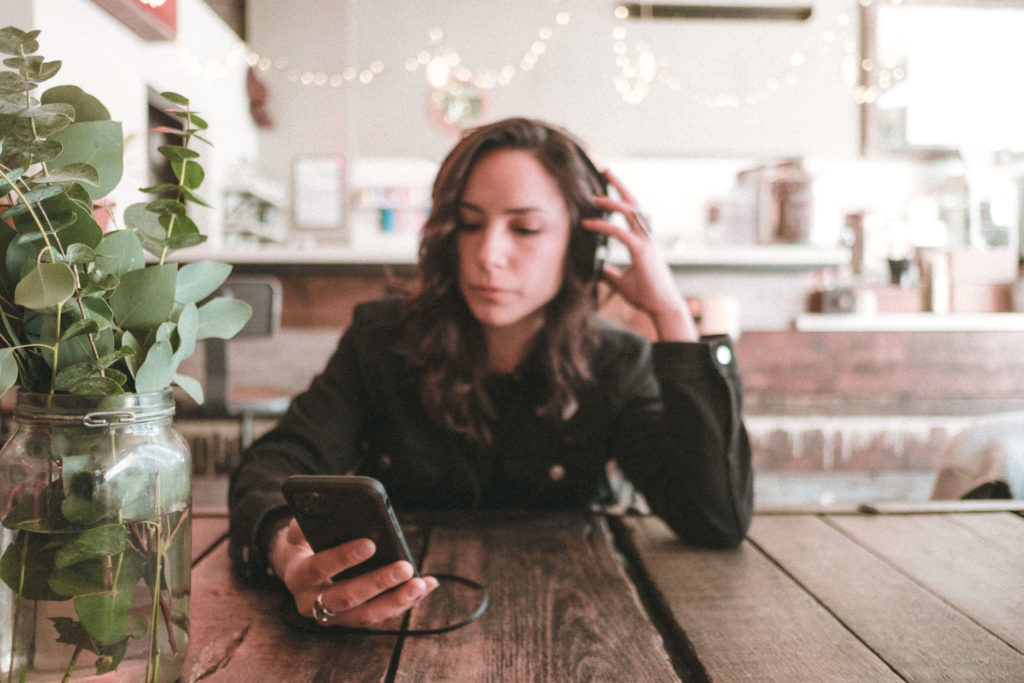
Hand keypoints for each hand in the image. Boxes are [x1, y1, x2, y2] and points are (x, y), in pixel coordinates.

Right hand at [269, 518, 438, 627]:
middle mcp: (310, 602)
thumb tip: (327, 503)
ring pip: (366, 615)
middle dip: (377, 583)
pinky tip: (427, 585)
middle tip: (404, 567)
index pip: (319, 568)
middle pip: (346, 598)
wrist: (297, 569)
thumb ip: (308, 518)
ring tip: (420, 584)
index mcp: (297, 575)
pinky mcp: (352, 619)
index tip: (371, 543)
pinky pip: (381, 614)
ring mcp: (332, 616)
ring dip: (396, 601)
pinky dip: (405, 601)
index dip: (344, 557)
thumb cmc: (305, 542)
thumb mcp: (298, 528)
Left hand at [582, 170, 698, 341]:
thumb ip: (609, 271)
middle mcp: (647, 237)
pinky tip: (589, 224)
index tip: (606, 192)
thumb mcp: (621, 281)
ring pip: (630, 213)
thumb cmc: (646, 295)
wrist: (662, 307)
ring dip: (611, 201)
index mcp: (644, 241)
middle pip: (634, 204)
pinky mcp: (641, 252)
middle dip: (620, 186)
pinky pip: (620, 232)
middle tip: (606, 170)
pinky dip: (603, 226)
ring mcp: (646, 243)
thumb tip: (595, 267)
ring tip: (595, 197)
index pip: (633, 213)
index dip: (620, 200)